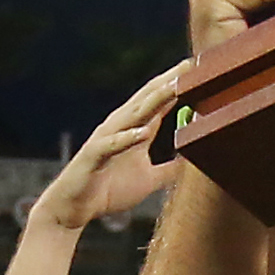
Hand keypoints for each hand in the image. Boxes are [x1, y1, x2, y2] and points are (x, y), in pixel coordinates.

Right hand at [30, 69, 191, 233]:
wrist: (74, 209)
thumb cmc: (109, 190)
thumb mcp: (149, 179)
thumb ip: (170, 168)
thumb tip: (195, 161)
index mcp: (135, 130)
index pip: (160, 103)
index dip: (178, 86)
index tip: (199, 70)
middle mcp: (120, 128)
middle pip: (148, 100)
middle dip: (169, 82)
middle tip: (190, 65)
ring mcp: (106, 139)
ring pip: (132, 116)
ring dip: (153, 101)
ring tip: (174, 88)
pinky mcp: (93, 156)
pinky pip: (111, 145)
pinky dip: (127, 138)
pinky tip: (143, 133)